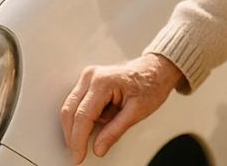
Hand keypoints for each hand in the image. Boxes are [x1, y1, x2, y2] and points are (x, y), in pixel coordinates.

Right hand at [60, 53, 184, 163]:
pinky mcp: (89, 82)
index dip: (78, 140)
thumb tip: (98, 147)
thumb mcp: (137, 111)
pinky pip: (77, 104)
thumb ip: (115, 131)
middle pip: (69, 111)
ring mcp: (88, 77)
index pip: (82, 116)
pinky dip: (82, 118)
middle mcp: (91, 76)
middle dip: (73, 135)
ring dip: (77, 126)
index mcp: (102, 82)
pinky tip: (96, 123)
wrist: (156, 70)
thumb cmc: (150, 84)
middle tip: (80, 153)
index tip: (79, 156)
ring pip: (70, 108)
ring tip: (97, 133)